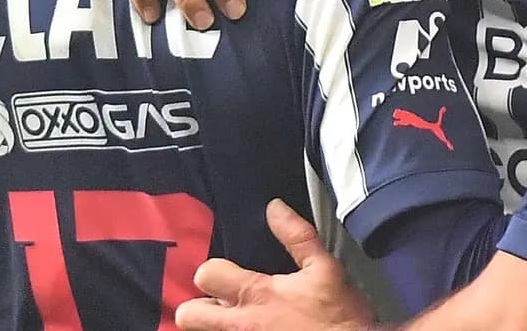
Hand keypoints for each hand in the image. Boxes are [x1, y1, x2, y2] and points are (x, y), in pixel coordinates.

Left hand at [175, 200, 374, 330]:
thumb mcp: (324, 268)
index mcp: (256, 295)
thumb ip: (297, 236)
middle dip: (198, 307)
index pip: (206, 275)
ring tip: (233, 322)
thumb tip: (274, 207)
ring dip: (214, 327)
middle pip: (187, 315)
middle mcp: (241, 325)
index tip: (229, 275)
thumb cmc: (339, 316)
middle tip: (220, 305)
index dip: (215, 271)